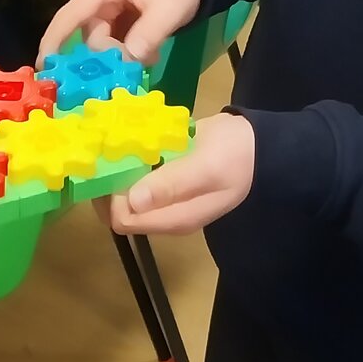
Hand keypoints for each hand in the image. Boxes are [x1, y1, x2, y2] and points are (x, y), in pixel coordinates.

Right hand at [39, 0, 203, 65]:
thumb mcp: (171, 8)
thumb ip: (151, 33)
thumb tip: (130, 58)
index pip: (69, 17)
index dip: (53, 42)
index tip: (44, 68)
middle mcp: (93, 0)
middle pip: (89, 39)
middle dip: (112, 56)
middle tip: (141, 62)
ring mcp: (100, 12)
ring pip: (99, 46)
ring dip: (122, 56)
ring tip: (150, 54)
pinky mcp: (108, 22)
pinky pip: (108, 46)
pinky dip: (125, 54)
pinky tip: (146, 52)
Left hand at [108, 111, 254, 235]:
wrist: (258, 144)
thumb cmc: (235, 156)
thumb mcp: (206, 168)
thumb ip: (172, 185)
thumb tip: (133, 201)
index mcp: (174, 218)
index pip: (124, 220)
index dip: (111, 197)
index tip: (108, 166)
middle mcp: (164, 213)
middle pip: (119, 209)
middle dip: (108, 184)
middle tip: (105, 151)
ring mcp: (163, 197)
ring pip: (123, 191)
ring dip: (115, 170)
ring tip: (112, 143)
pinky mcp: (163, 180)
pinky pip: (135, 176)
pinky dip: (127, 161)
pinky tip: (127, 141)